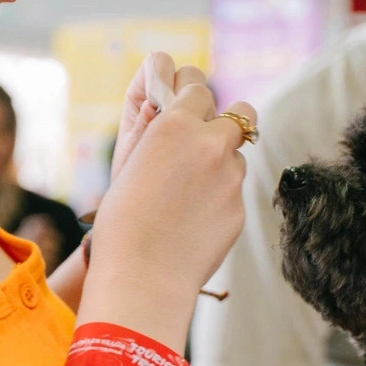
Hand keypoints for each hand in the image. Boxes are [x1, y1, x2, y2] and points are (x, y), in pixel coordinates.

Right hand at [91, 73, 251, 315]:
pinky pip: (235, 193)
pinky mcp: (240, 208)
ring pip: (237, 156)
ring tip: (189, 196)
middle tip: (208, 143)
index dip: (193, 102)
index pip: (199, 89)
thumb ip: (158, 134)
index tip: (188, 115)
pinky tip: (195, 222)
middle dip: (228, 122)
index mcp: (174, 125)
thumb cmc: (122, 222)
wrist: (142, 276)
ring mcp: (230, 177)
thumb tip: (166, 114)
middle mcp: (209, 144)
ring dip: (222, 166)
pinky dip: (220, 200)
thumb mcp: (131, 163)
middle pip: (242, 112)